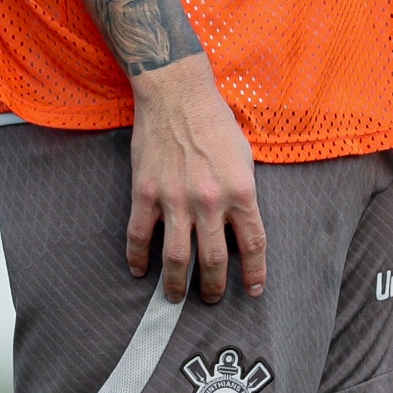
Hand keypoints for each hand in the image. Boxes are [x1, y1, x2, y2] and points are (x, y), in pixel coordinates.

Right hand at [126, 52, 267, 303]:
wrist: (177, 93)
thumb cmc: (215, 122)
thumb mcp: (244, 156)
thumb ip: (243, 193)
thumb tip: (240, 228)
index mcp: (240, 191)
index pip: (253, 244)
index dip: (255, 273)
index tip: (254, 290)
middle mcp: (209, 201)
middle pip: (213, 262)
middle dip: (213, 288)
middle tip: (211, 298)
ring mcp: (175, 199)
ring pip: (176, 259)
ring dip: (176, 286)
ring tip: (176, 297)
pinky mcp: (146, 192)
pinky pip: (139, 237)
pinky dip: (138, 259)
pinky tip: (140, 271)